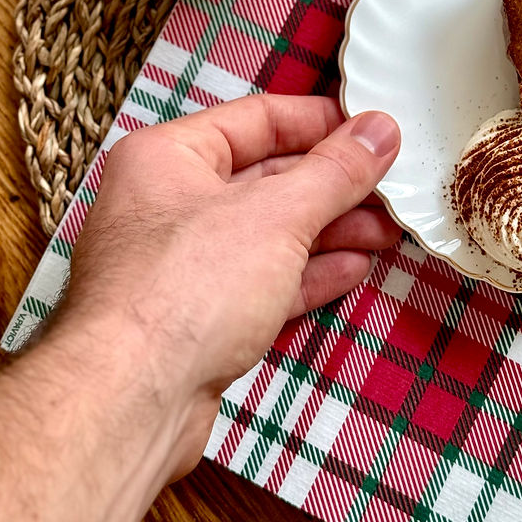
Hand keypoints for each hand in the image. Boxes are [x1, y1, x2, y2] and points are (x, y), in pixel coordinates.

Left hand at [60, 95, 400, 476]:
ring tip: (385, 232)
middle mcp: (166, 204)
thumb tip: (378, 131)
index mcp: (167, 156)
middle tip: (390, 188)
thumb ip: (336, 170)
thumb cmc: (182, 291)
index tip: (372, 131)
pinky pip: (261, 282)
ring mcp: (178, 266)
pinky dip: (306, 274)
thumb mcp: (278, 214)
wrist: (132, 402)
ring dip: (329, 231)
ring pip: (268, 233)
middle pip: (266, 178)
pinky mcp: (195, 319)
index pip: (257, 119)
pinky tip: (351, 270)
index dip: (321, 123)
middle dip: (333, 186)